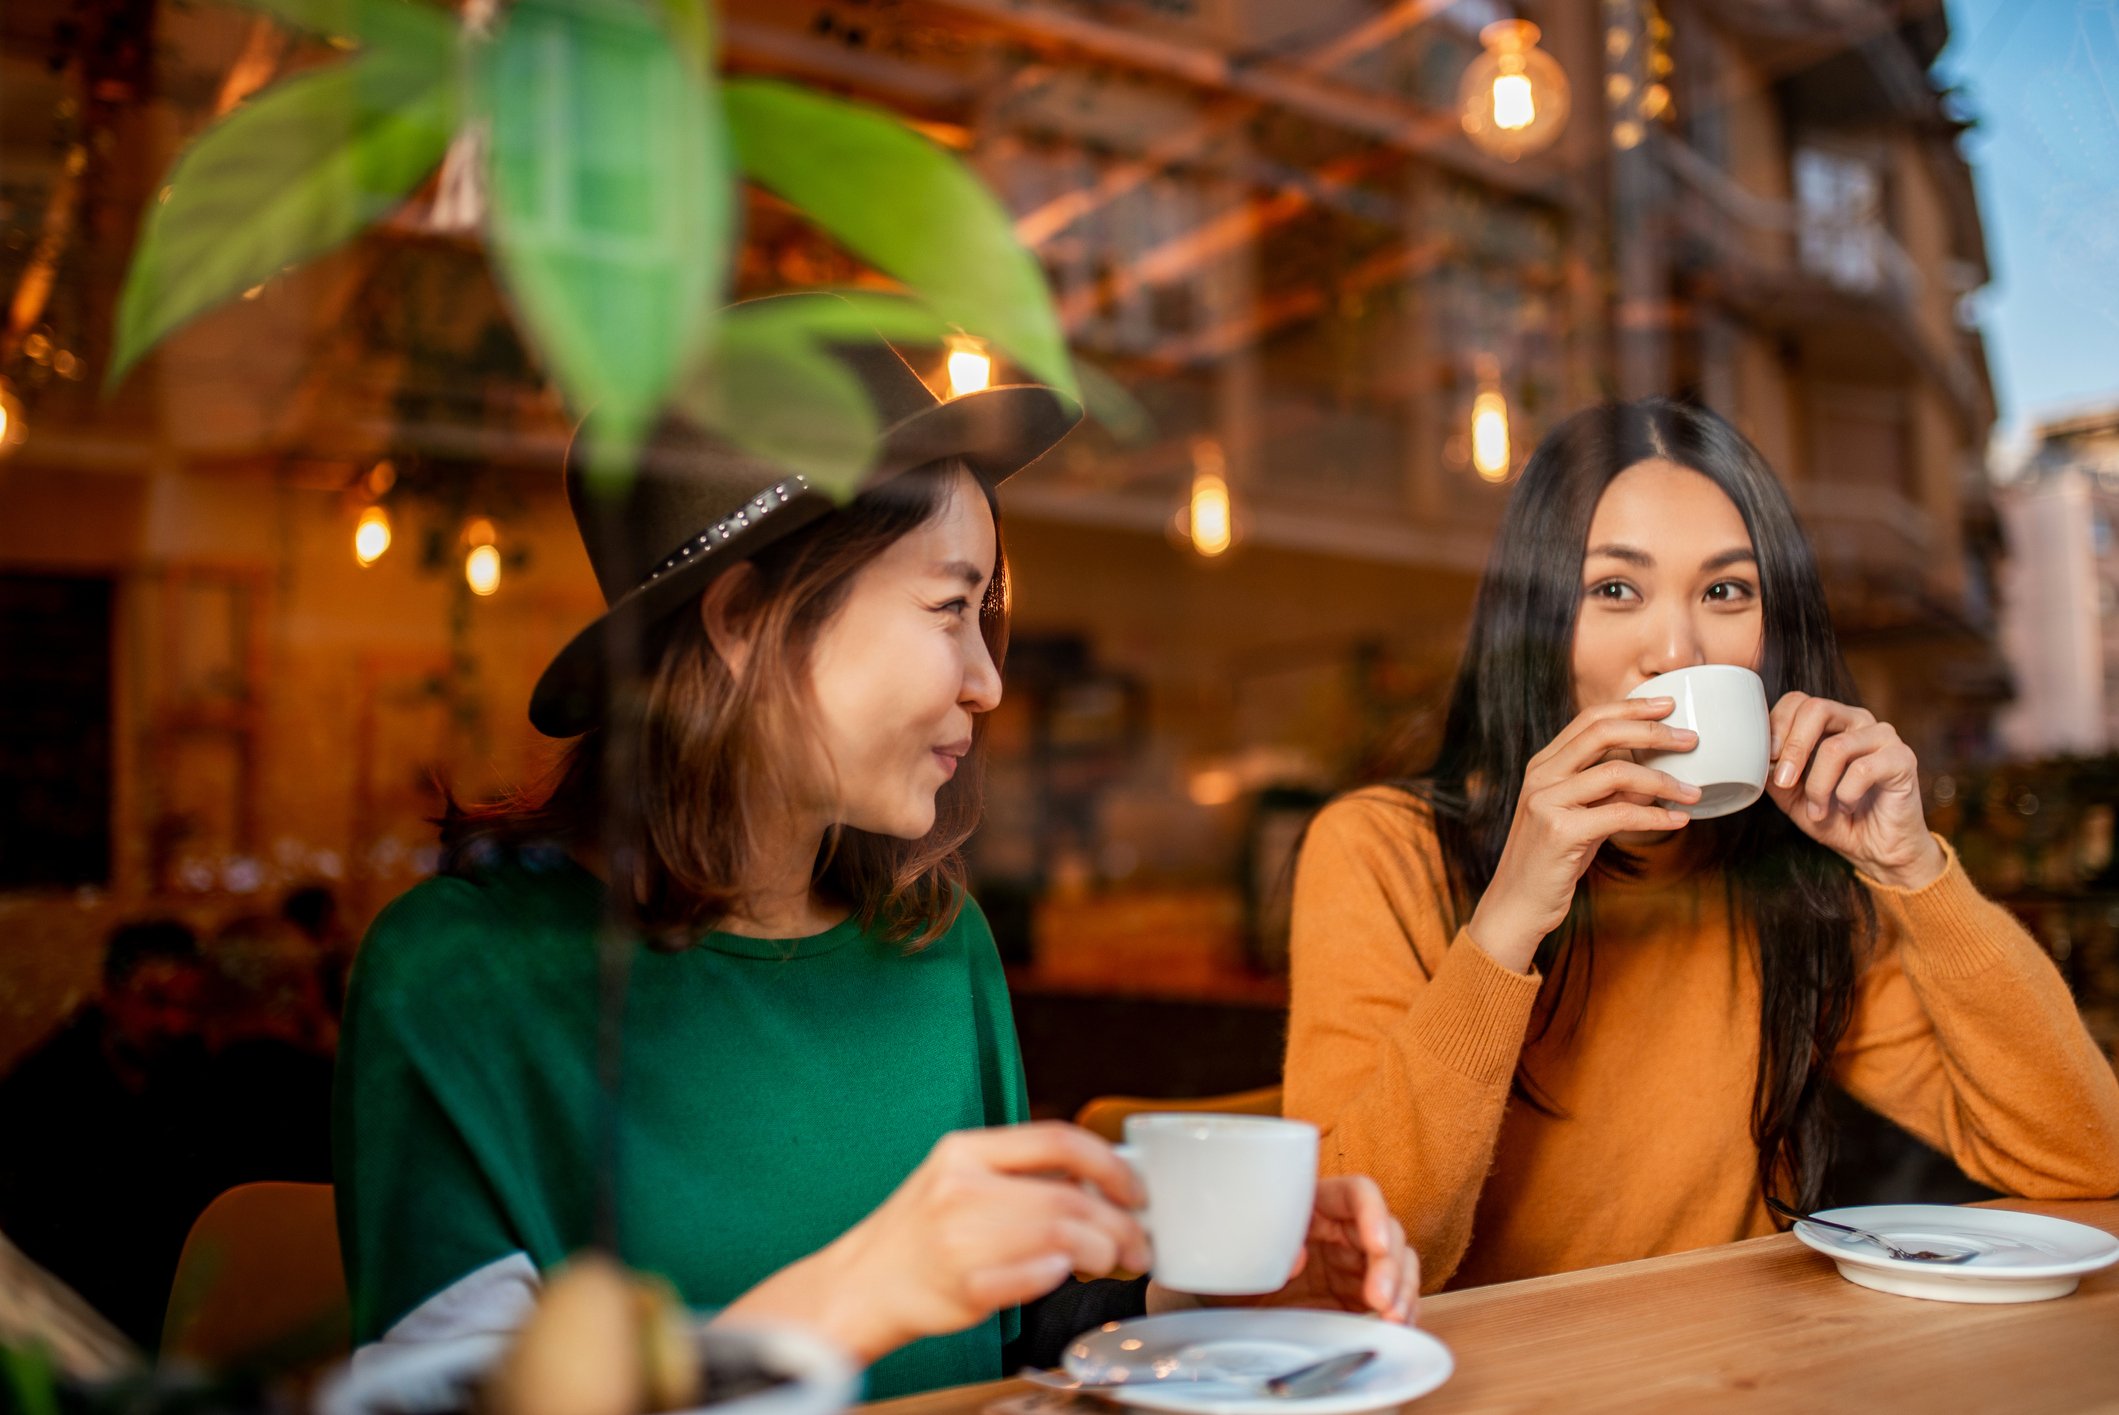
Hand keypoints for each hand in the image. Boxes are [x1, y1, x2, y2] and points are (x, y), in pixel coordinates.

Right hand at [717, 1123, 1147, 1361]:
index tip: (1135, 1191)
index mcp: (964, 1151)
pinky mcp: (962, 1286)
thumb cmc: (918, 1235)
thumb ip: (1018, 1173)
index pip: (1056, 1139)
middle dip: (1118, 1224)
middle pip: (1067, 1196)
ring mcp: (959, 1238)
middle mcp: (960, 1187)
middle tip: (1137, 1245)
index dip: (1109, 1164)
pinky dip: (1055, 1275)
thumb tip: (1098, 1181)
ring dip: (1098, 1253)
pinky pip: (1029, 1277)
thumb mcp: (958, 1179)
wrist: (859, 1286)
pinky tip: (1062, 1274)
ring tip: (1110, 1263)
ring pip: (1059, 1237)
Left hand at [1151, 1176, 1416, 1323]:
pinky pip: (1395, 1297)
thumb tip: (1296, 1256)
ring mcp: (1353, 1263)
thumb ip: (1262, 1243)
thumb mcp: (1231, 1252)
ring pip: (1399, 1264)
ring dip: (1404, 1291)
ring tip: (1394, 1319)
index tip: (1377, 1243)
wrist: (1221, 1308)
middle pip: (1387, 1232)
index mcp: (1313, 1203)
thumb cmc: (1226, 1265)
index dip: (1373, 1212)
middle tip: (1381, 1300)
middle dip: (1391, 1266)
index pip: (1357, 1193)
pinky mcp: (1358, 1296)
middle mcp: (1340, 1229)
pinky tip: (1396, 1327)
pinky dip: (1402, 1311)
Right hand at [1465, 698, 1702, 971]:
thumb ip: (1608, 793)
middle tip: (1691, 739)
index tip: (1667, 705)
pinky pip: (1620, 814)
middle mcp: (1541, 776)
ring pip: (1616, 772)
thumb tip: (1654, 777)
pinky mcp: (1559, 832)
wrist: (1516, 905)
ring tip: (1693, 791)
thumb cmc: (1552, 861)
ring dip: (1663, 779)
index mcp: (1543, 765)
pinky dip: (1655, 815)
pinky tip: (1677, 821)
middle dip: (1653, 730)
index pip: (1589, 719)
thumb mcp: (1579, 817)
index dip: (1630, 707)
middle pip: (1602, 733)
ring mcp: (1546, 802)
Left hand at [1766, 693, 1943, 888]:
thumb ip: (1773, 770)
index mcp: (1831, 722)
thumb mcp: (1791, 795)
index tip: (1767, 759)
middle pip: (1816, 709)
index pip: (1798, 701)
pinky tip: (1848, 807)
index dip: (1776, 726)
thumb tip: (1755, 755)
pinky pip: (1863, 769)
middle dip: (1793, 749)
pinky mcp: (1903, 758)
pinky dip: (1846, 795)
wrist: (1876, 849)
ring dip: (1818, 786)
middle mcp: (1857, 721)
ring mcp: (1883, 737)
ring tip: (1818, 809)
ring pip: (1835, 747)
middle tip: (1784, 783)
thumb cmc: (1834, 818)